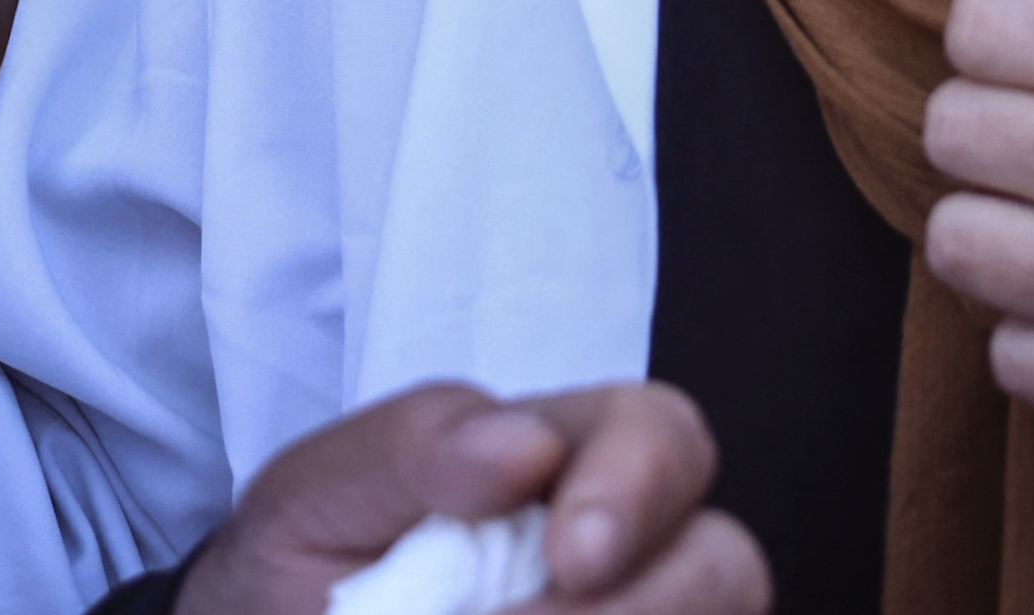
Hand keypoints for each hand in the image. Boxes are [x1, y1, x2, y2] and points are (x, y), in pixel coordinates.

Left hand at [178, 380, 770, 614]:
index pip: (662, 436)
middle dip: (639, 610)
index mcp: (565, 458)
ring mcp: (636, 613)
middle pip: (727, 566)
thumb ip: (415, 448)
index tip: (573, 557)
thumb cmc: (307, 561)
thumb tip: (525, 450)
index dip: (636, 492)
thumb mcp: (320, 489)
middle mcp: (630, 551)